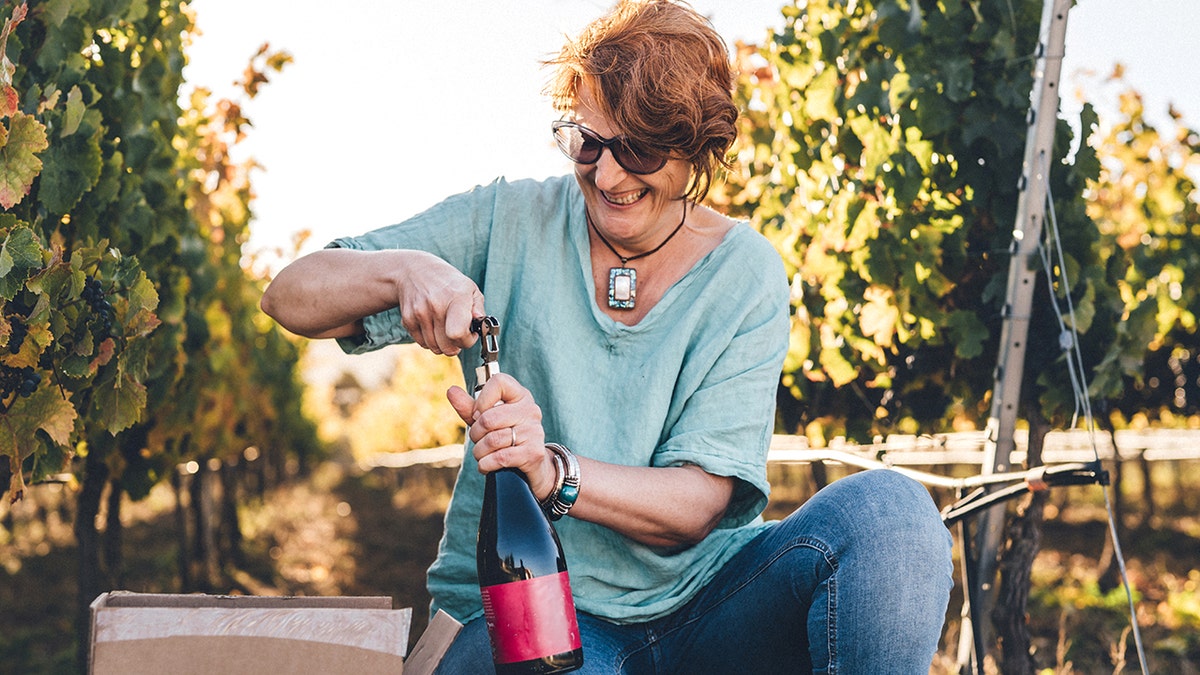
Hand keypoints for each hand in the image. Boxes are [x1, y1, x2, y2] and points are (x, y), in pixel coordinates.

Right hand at [398, 251, 484, 355]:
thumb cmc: (448, 283)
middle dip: (456, 345)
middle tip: (459, 335)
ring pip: (434, 347)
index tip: (470, 334)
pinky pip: (422, 343)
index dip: (467, 341)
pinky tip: (433, 326)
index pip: (458, 333)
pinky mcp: (408, 319)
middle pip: (447, 346)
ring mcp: (420, 312)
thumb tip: (482, 326)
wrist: (414, 271)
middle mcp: (436, 305)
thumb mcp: (470, 289)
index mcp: (456, 297)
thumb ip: (479, 309)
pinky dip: (429, 340)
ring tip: (446, 328)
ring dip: (442, 344)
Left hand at [447, 374, 556, 499]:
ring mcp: (534, 431)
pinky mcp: (533, 453)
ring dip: (479, 452)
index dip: (482, 400)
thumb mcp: (487, 420)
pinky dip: (485, 464)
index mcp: (520, 396)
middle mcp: (530, 410)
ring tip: (482, 454)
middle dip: (476, 434)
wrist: (532, 465)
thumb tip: (451, 391)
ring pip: (492, 440)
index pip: (499, 382)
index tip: (479, 414)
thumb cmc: (507, 437)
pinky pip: (499, 457)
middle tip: (478, 440)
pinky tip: (486, 465)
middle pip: (489, 418)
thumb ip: (469, 406)